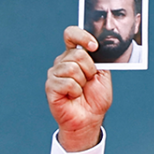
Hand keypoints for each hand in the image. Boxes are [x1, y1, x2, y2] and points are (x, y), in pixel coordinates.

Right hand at [45, 26, 112, 151]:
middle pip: (78, 54)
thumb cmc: (95, 98)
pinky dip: (75, 91)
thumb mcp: (103, 75)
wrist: (89, 118)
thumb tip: (94, 48)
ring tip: (80, 90)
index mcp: (74, 56)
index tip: (94, 46)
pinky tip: (73, 96)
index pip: (71, 35)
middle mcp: (62, 62)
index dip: (82, 36)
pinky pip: (67, 82)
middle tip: (89, 81)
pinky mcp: (51, 86)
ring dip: (82, 82)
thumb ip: (99, 60)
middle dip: (90, 70)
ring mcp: (55, 73)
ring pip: (72, 69)